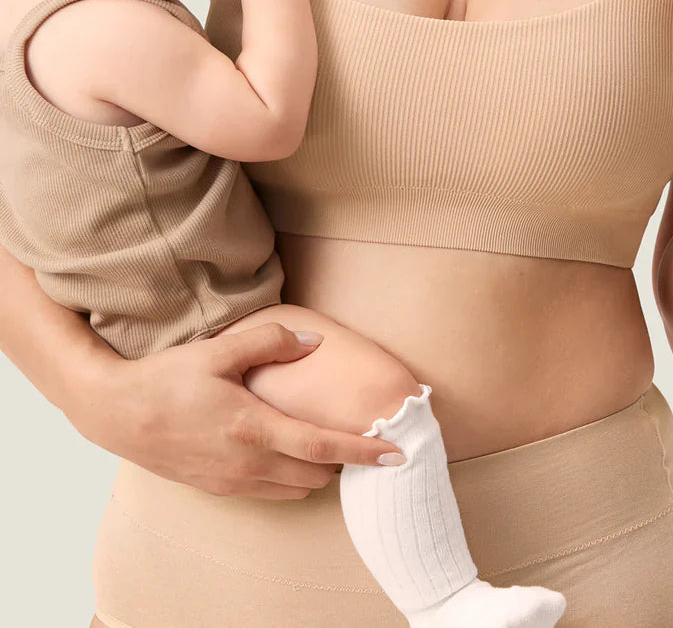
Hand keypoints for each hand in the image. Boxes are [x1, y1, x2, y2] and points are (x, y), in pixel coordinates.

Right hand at [74, 322, 394, 498]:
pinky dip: (290, 478)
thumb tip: (314, 341)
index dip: (363, 451)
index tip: (397, 452)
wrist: (115, 413)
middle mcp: (247, 463)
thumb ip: (270, 342)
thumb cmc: (166, 380)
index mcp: (253, 429)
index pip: (323, 447)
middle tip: (363, 436)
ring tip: (329, 444)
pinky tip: (288, 452)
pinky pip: (269, 491)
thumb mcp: (219, 351)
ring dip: (316, 471)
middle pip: (315, 475)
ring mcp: (231, 481)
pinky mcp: (217, 488)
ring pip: (293, 489)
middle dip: (344, 461)